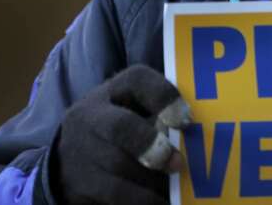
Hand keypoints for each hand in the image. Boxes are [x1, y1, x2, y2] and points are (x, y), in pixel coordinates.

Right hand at [51, 65, 191, 204]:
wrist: (73, 161)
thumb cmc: (124, 132)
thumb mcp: (138, 113)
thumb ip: (163, 117)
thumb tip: (198, 135)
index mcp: (113, 91)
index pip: (138, 80)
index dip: (165, 98)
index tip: (186, 120)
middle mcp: (90, 115)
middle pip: (120, 127)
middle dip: (151, 145)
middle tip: (177, 163)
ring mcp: (79, 149)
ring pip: (117, 165)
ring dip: (151, 179)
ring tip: (173, 187)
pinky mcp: (77, 182)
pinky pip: (113, 193)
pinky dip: (142, 199)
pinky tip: (160, 202)